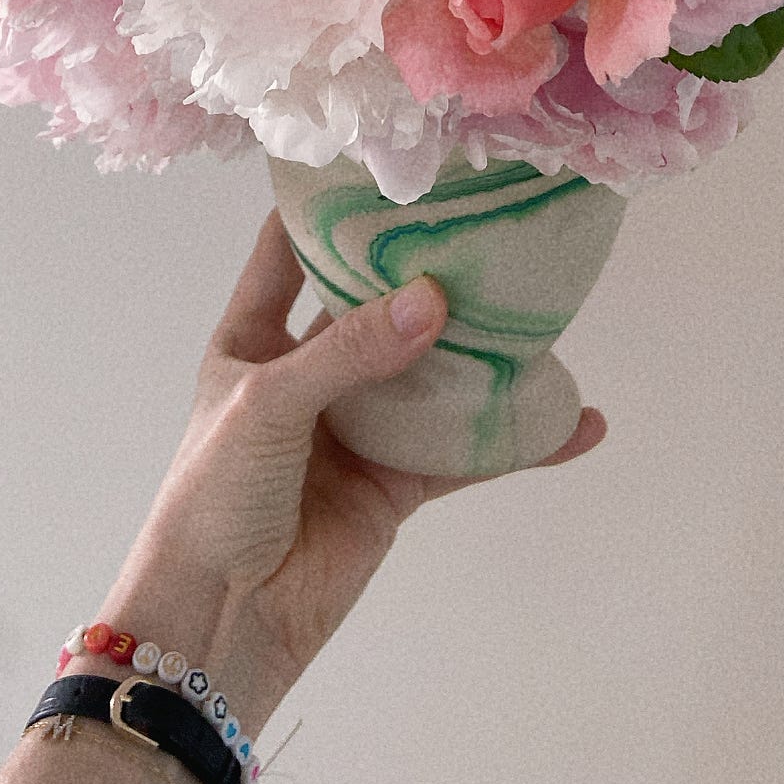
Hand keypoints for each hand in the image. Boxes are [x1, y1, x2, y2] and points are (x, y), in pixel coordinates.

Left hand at [101, 208, 605, 734]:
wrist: (218, 622)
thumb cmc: (213, 497)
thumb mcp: (268, 405)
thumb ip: (350, 352)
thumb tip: (435, 300)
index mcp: (252, 338)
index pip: (286, 251)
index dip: (322, 206)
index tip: (379, 161)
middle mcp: (306, 373)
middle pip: (373, 306)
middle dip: (423, 271)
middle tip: (486, 225)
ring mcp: (354, 428)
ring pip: (429, 374)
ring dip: (478, 351)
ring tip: (542, 308)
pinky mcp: (392, 484)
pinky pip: (463, 452)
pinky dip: (514, 439)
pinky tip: (571, 422)